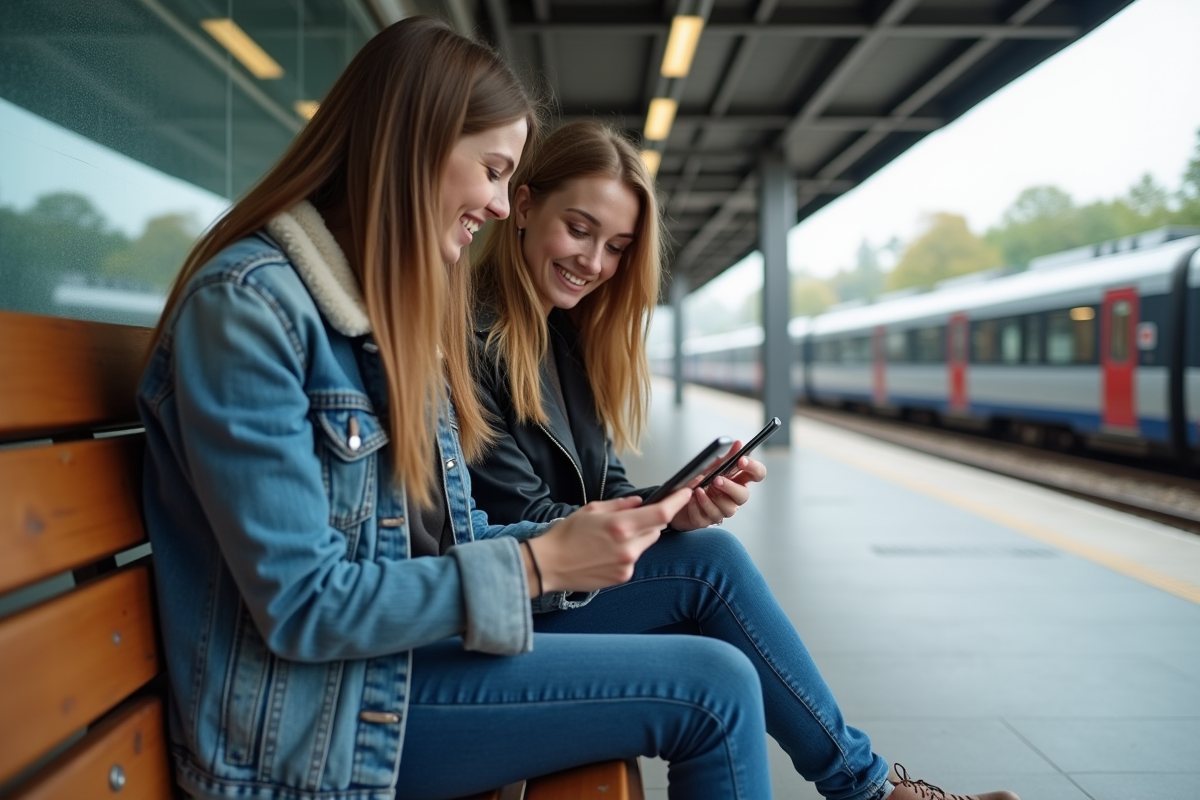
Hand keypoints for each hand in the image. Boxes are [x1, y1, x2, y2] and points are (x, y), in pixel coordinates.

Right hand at [525, 490, 690, 594]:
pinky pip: (635, 559)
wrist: (549, 564)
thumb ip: (621, 504)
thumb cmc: (566, 535)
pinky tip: (606, 552)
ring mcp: (627, 564)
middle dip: (650, 521)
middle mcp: (628, 547)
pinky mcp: (622, 576)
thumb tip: (640, 502)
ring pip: (646, 544)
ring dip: (638, 537)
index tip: (685, 494)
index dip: (678, 503)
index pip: (662, 514)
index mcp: (621, 526)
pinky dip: (628, 552)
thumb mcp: (592, 509)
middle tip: (628, 519)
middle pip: (656, 529)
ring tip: (611, 538)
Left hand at [668, 440, 766, 531]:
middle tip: (717, 479)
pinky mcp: (708, 520)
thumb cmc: (700, 482)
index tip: (741, 460)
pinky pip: (708, 516)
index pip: (757, 475)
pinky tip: (693, 497)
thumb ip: (726, 457)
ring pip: (727, 509)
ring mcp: (722, 510)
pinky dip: (700, 505)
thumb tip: (738, 443)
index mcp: (739, 481)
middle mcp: (734, 497)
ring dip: (712, 498)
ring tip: (700, 488)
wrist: (678, 499)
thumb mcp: (712, 467)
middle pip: (743, 495)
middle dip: (730, 487)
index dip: (753, 468)